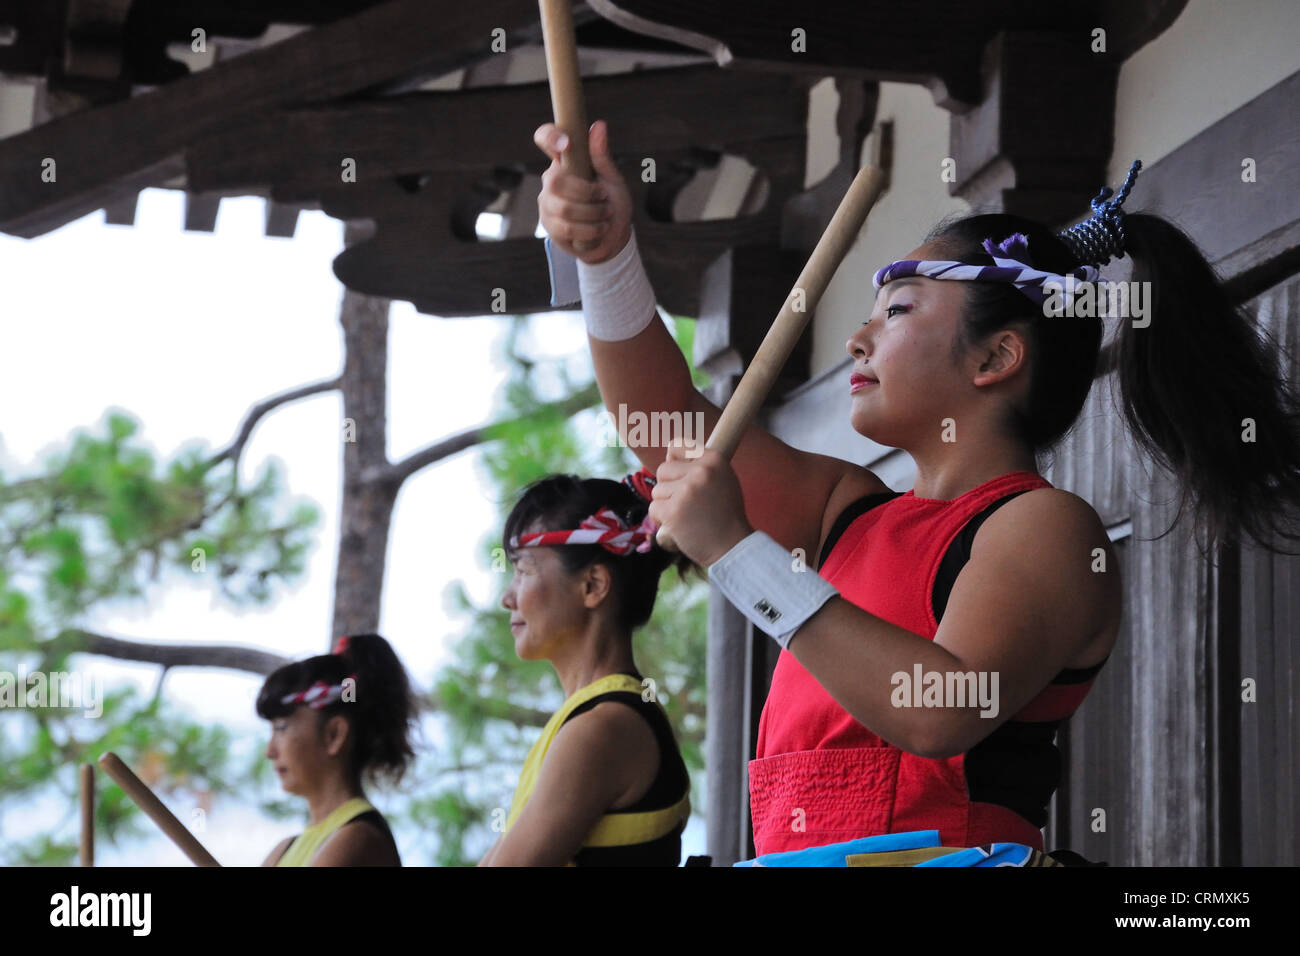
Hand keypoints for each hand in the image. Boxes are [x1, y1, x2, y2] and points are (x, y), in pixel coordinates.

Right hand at [534, 119, 632, 264]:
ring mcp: (547, 203)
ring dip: (593, 213)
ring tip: (605, 215)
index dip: (550, 137)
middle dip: (587, 193)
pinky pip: (567, 228)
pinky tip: (599, 228)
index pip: (545, 137)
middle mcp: (551, 179)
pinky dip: (591, 230)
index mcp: (565, 160)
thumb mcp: (613, 179)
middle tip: (604, 197)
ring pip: (564, 208)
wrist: (611, 238)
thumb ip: (602, 157)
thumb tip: (599, 125)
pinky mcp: (549, 226)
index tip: (566, 145)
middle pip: (555, 181)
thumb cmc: (611, 203)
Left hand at [649, 443, 753, 566]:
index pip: (677, 446)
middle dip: (669, 488)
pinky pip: (654, 509)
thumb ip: (700, 465)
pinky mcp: (673, 510)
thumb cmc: (725, 514)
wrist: (732, 546)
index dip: (674, 462)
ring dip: (666, 505)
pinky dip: (661, 520)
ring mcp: (687, 490)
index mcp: (714, 459)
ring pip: (657, 491)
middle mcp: (701, 471)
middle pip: (662, 470)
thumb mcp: (723, 479)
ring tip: (687, 516)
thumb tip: (669, 451)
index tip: (681, 478)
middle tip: (688, 504)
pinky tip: (679, 526)